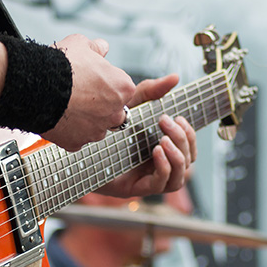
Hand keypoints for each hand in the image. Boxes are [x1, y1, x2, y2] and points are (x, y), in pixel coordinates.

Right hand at [41, 34, 135, 150]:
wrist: (35, 86)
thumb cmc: (60, 66)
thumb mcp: (81, 44)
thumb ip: (96, 48)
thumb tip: (102, 47)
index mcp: (122, 88)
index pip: (122, 88)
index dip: (107, 83)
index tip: (94, 80)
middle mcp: (114, 113)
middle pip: (113, 112)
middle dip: (101, 105)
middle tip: (82, 95)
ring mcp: (95, 131)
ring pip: (95, 127)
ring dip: (86, 120)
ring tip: (68, 106)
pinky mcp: (76, 143)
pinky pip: (76, 138)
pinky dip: (69, 130)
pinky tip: (58, 117)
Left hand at [96, 74, 196, 196]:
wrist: (77, 146)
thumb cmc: (104, 128)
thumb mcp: (130, 105)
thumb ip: (151, 92)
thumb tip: (175, 77)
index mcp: (160, 150)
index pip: (189, 149)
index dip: (189, 134)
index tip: (178, 117)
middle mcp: (157, 167)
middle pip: (188, 161)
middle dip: (183, 140)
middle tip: (166, 123)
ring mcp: (147, 180)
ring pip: (179, 178)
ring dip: (178, 156)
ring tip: (163, 140)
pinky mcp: (135, 189)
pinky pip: (162, 184)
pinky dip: (164, 167)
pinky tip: (156, 151)